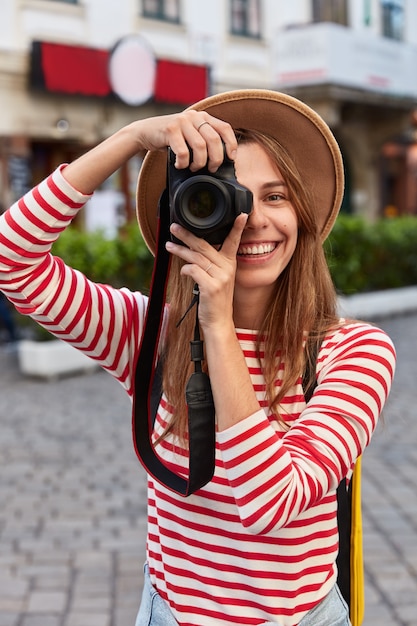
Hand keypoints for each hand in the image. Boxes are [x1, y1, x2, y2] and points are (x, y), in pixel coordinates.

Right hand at [133, 110, 236, 172]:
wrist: (146, 132)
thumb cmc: (171, 138)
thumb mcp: (190, 134)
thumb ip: (204, 139)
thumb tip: (222, 159)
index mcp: (203, 117)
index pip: (225, 128)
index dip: (231, 144)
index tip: (231, 158)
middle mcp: (194, 116)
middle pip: (214, 140)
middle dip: (215, 159)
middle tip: (210, 169)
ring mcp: (182, 121)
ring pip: (200, 147)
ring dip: (199, 163)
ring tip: (193, 167)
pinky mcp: (170, 129)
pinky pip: (183, 152)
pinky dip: (183, 163)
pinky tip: (179, 164)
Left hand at [165, 213, 248, 330]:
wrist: (218, 321)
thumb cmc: (215, 300)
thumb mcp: (218, 279)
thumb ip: (209, 264)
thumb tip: (192, 250)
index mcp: (230, 264)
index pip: (233, 242)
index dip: (237, 228)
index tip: (241, 214)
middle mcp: (227, 268)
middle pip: (205, 245)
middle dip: (187, 235)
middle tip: (174, 227)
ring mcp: (220, 277)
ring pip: (196, 257)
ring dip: (180, 250)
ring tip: (169, 246)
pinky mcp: (211, 286)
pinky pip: (193, 270)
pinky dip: (185, 269)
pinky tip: (183, 271)